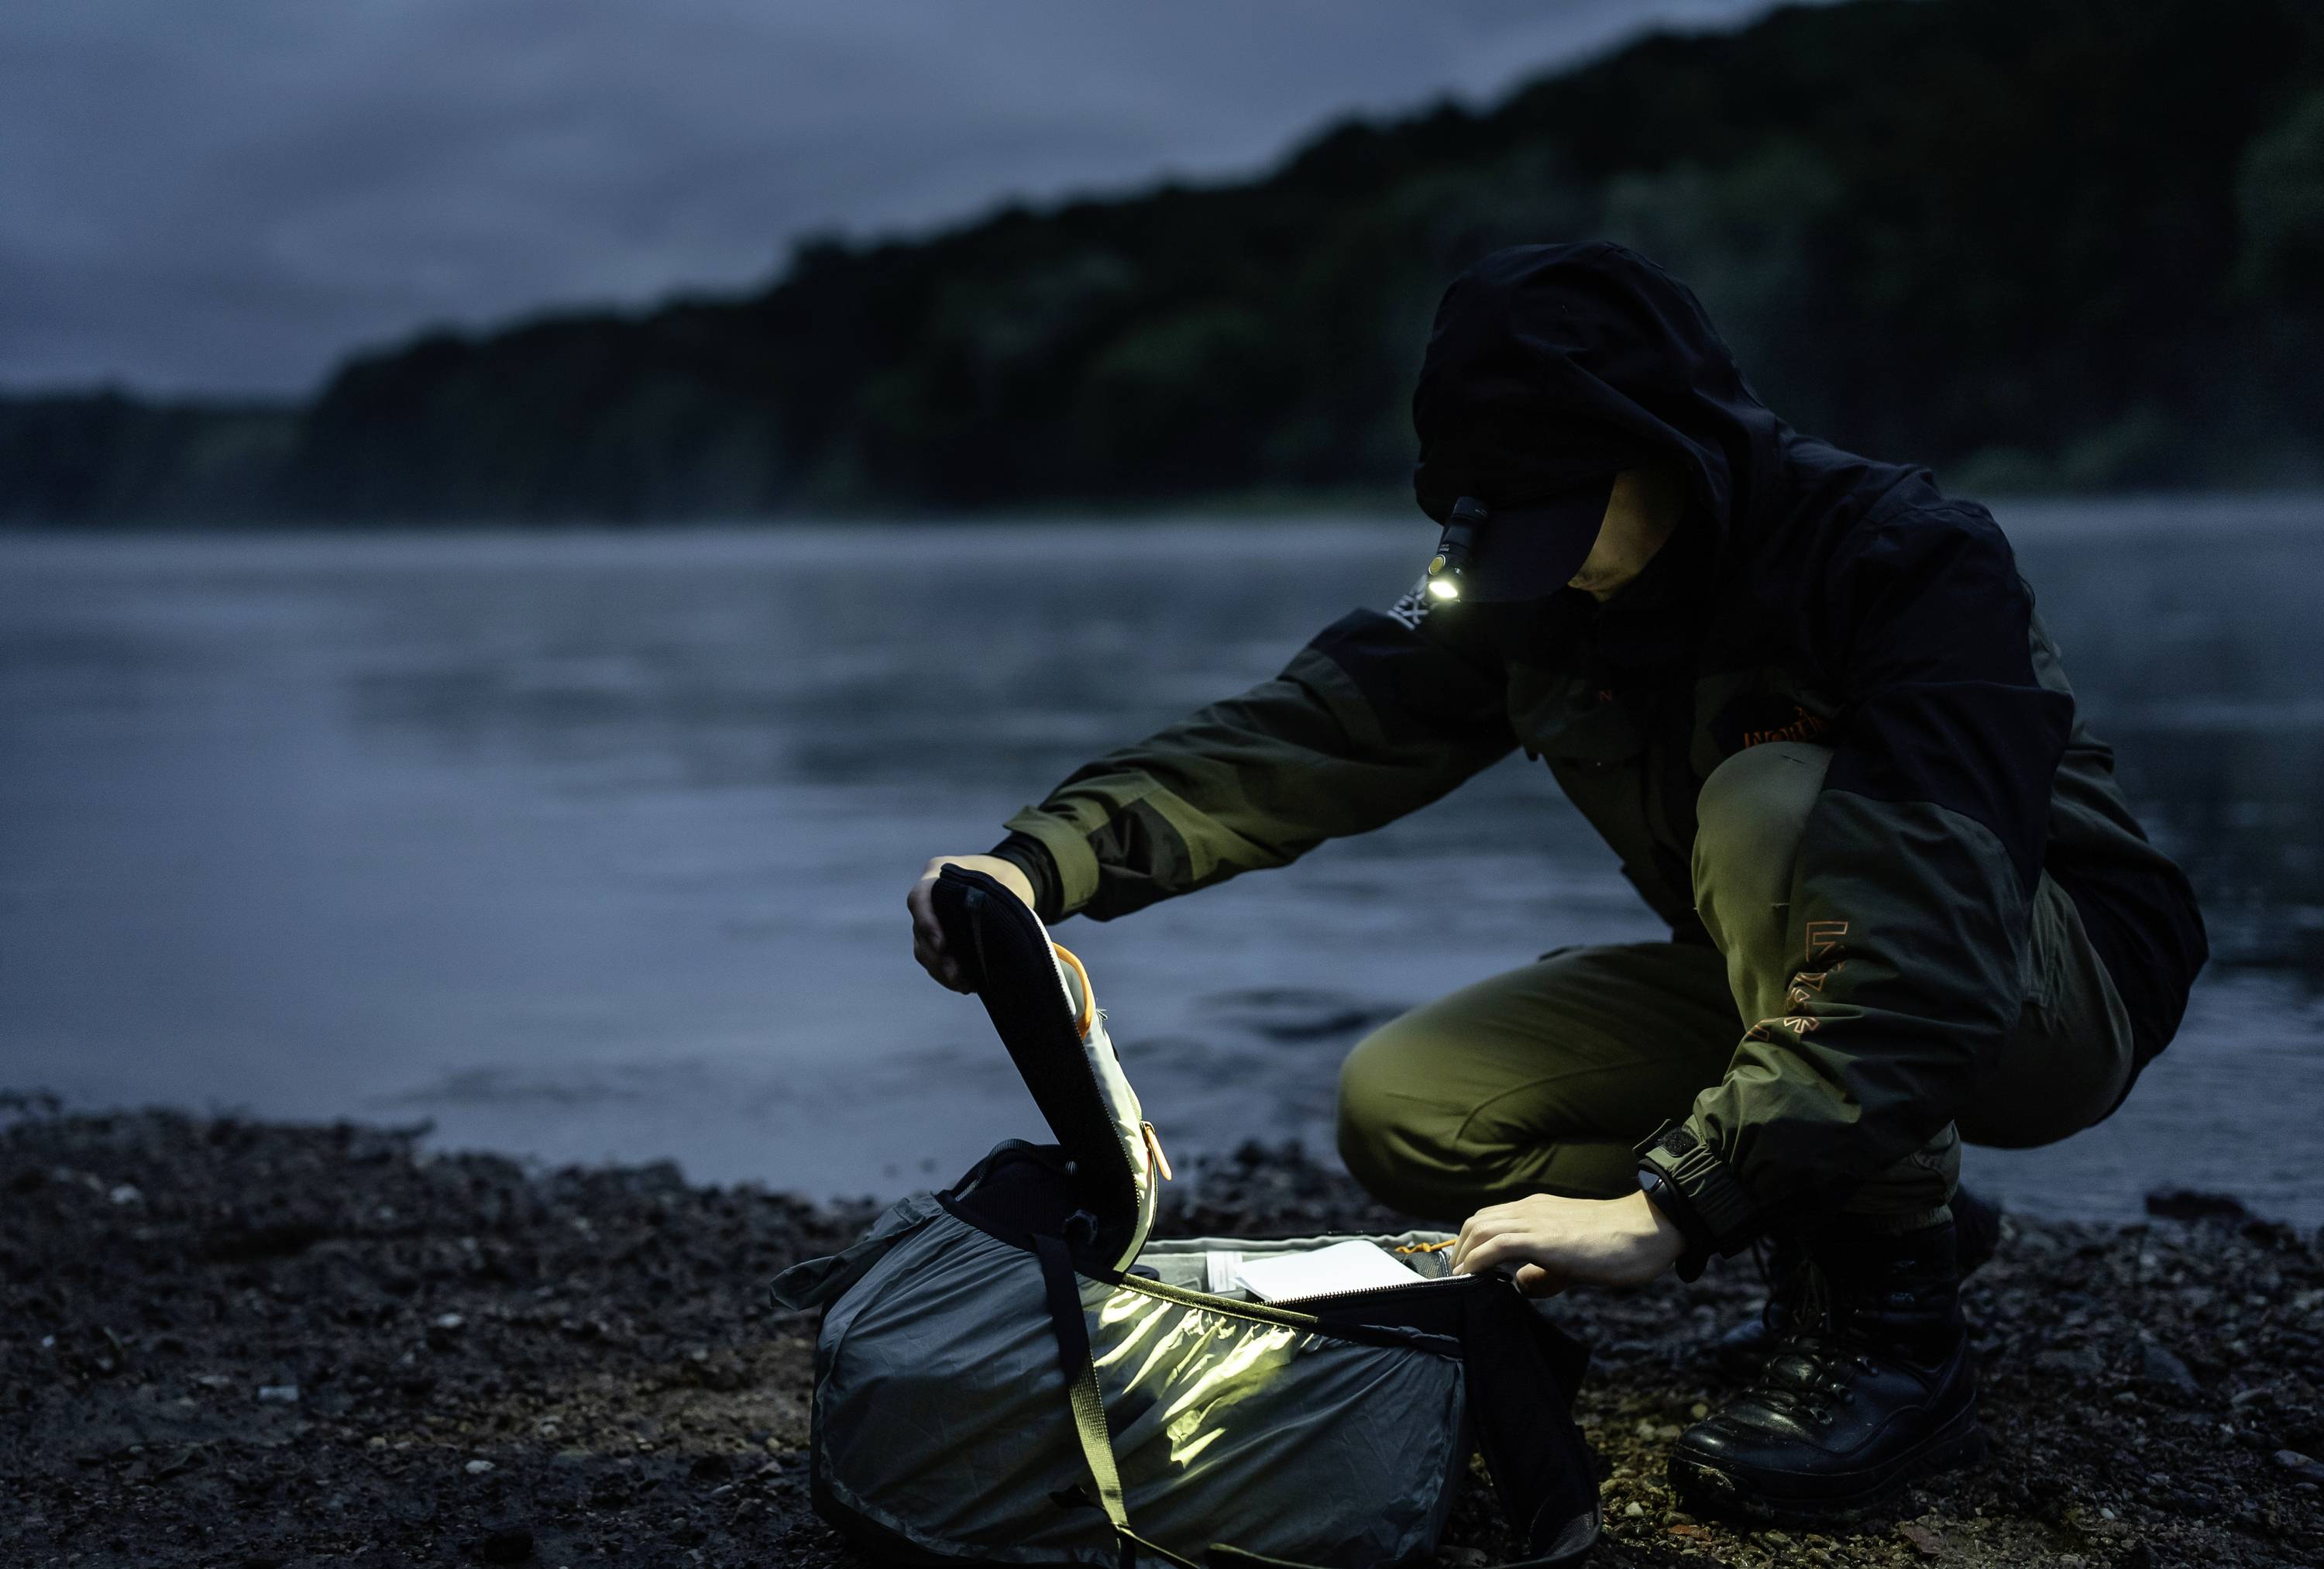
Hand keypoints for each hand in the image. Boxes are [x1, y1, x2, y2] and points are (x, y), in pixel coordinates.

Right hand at [908, 854, 1036, 991]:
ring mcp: (930, 919)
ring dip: (941, 970)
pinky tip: (965, 984)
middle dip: (937, 957)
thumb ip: (995, 902)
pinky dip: (947, 974)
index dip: (927, 923)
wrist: (1009, 883)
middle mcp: (928, 898)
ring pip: (924, 950)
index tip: (943, 945)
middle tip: (956, 975)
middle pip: (919, 931)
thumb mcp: (1005, 882)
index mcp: (938, 873)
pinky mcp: (938, 939)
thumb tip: (994, 933)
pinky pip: (934, 960)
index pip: (920, 898)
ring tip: (964, 984)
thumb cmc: (1007, 878)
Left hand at [1449, 1189, 1685, 1296]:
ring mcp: (1536, 1220)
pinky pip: (1497, 1244)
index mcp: (1539, 1210)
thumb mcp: (1573, 1259)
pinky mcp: (1543, 1237)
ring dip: (1464, 1255)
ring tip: (1460, 1281)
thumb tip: (1522, 1285)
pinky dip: (1477, 1260)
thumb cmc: (1619, 1244)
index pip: (1492, 1219)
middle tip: (1458, 1277)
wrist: (1648, 1229)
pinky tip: (1472, 1278)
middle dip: (1461, 1248)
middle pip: (1478, 1221)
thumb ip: (1545, 1270)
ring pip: (1481, 1228)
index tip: (1465, 1268)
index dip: (1473, 1242)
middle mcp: (1531, 1210)